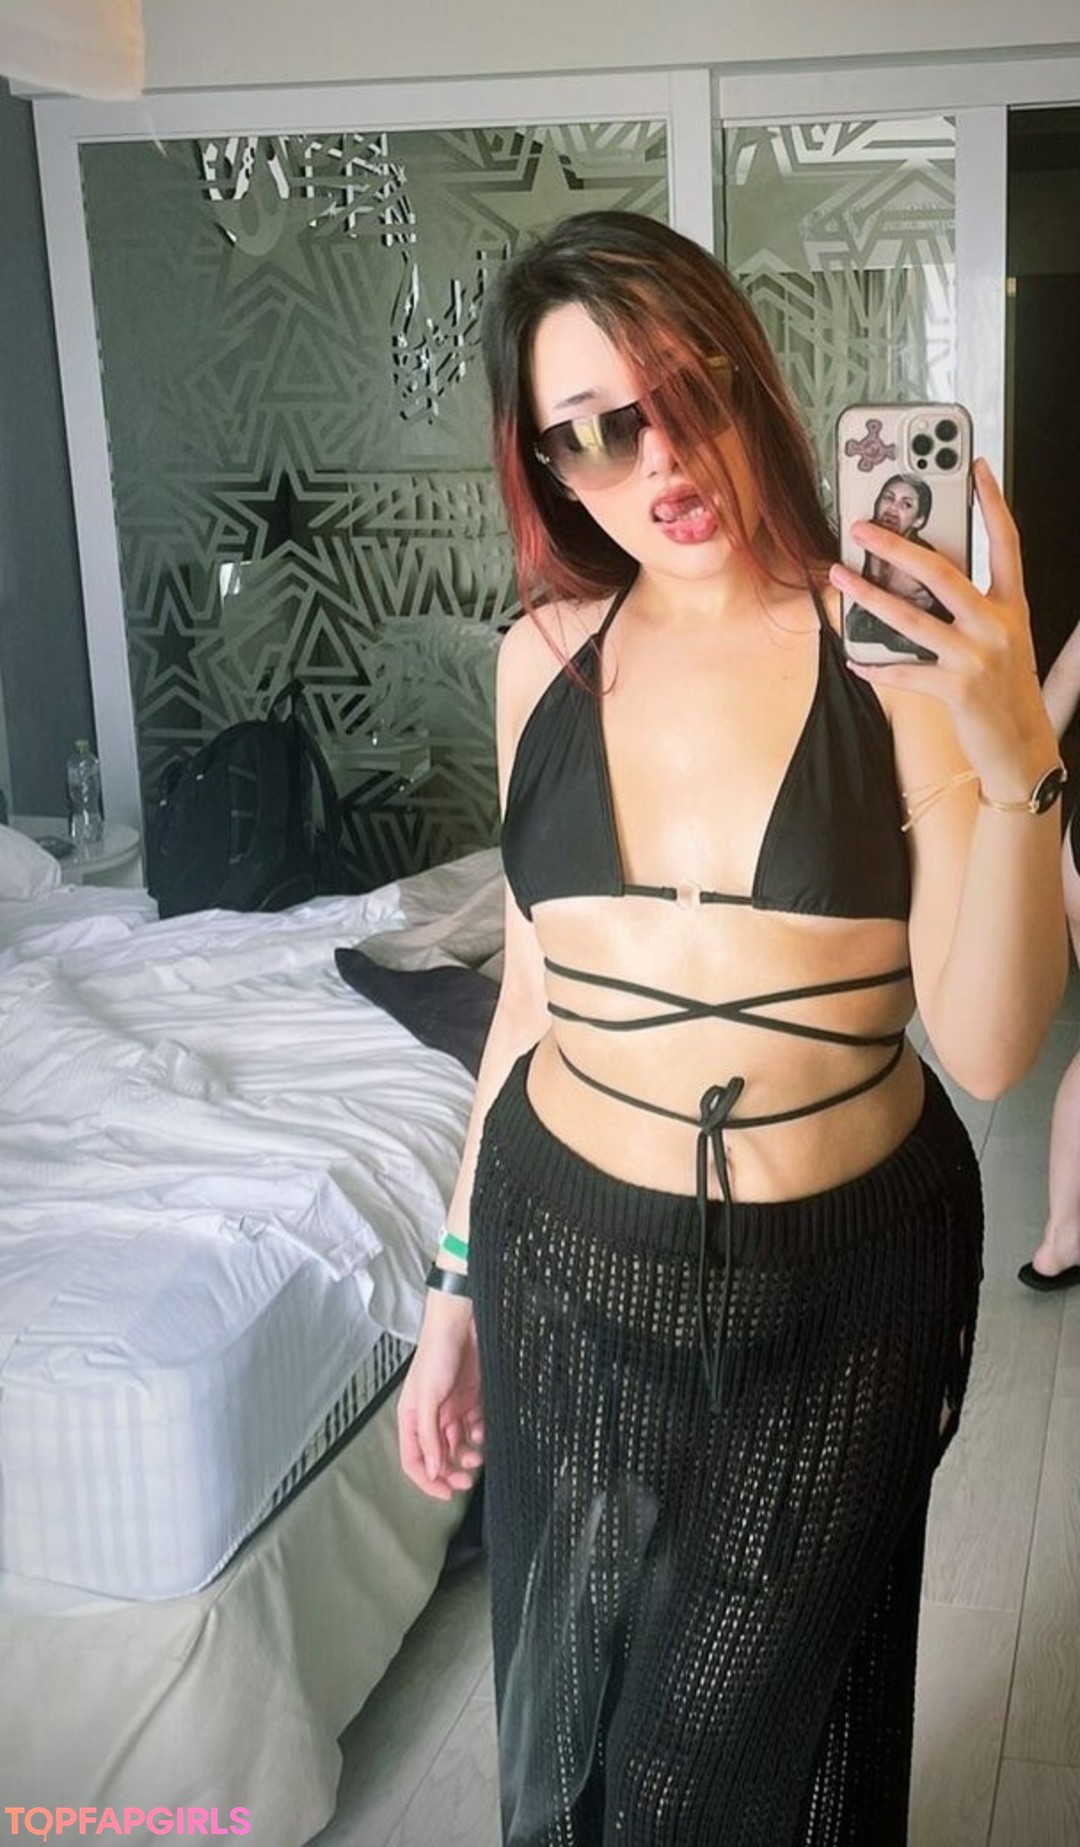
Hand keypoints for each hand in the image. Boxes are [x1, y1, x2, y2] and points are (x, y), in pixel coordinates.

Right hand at [398, 1291, 484, 1501]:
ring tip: (478, 1457)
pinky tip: (483, 1432)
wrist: (461, 1323)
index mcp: (411, 1418)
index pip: (414, 1460)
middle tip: (466, 1482)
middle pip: (437, 1456)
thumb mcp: (427, 1398)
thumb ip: (428, 1435)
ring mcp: (451, 1409)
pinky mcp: (471, 1399)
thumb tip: (434, 1469)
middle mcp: (430, 1417)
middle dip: (450, 1472)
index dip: (427, 1480)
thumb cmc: (437, 1354)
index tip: (446, 1493)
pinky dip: (479, 1435)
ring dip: (467, 1456)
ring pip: (458, 1445)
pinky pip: (474, 1427)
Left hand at [832, 460, 1056, 795]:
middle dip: (897, 545)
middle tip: (862, 529)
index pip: (1005, 543)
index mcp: (1012, 606)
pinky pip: (904, 672)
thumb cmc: (1005, 689)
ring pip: (911, 618)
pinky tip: (854, 660)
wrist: (1022, 748)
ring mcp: (977, 658)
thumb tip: (921, 579)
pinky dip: (876, 667)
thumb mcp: (1002, 639)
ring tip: (838, 578)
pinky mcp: (956, 690)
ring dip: (868, 597)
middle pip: (942, 572)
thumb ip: (972, 608)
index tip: (974, 467)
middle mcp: (997, 626)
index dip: (992, 503)